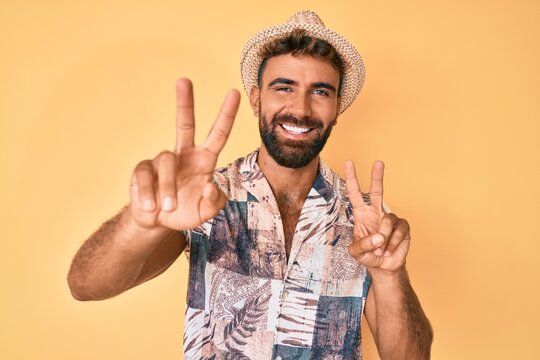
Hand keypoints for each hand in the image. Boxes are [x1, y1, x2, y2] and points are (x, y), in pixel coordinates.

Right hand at [129, 78, 240, 229]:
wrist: (158, 222)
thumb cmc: (186, 211)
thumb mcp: (206, 211)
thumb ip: (215, 202)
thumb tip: (211, 185)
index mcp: (204, 160)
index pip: (218, 134)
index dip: (226, 115)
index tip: (235, 93)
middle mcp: (184, 155)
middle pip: (184, 124)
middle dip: (185, 102)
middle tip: (184, 80)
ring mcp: (162, 160)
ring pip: (167, 164)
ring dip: (168, 188)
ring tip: (169, 207)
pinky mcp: (143, 169)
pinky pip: (146, 177)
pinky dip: (149, 194)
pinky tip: (151, 207)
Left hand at [345, 161, 410, 272]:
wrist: (384, 267)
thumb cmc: (368, 256)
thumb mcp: (356, 253)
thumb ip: (362, 245)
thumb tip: (378, 237)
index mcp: (362, 214)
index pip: (355, 193)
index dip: (352, 179)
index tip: (349, 163)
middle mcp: (376, 212)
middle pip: (377, 191)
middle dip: (377, 177)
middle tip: (378, 162)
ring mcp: (390, 219)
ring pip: (387, 220)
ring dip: (383, 239)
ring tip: (380, 251)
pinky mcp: (403, 227)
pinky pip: (399, 231)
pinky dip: (393, 243)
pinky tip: (389, 250)